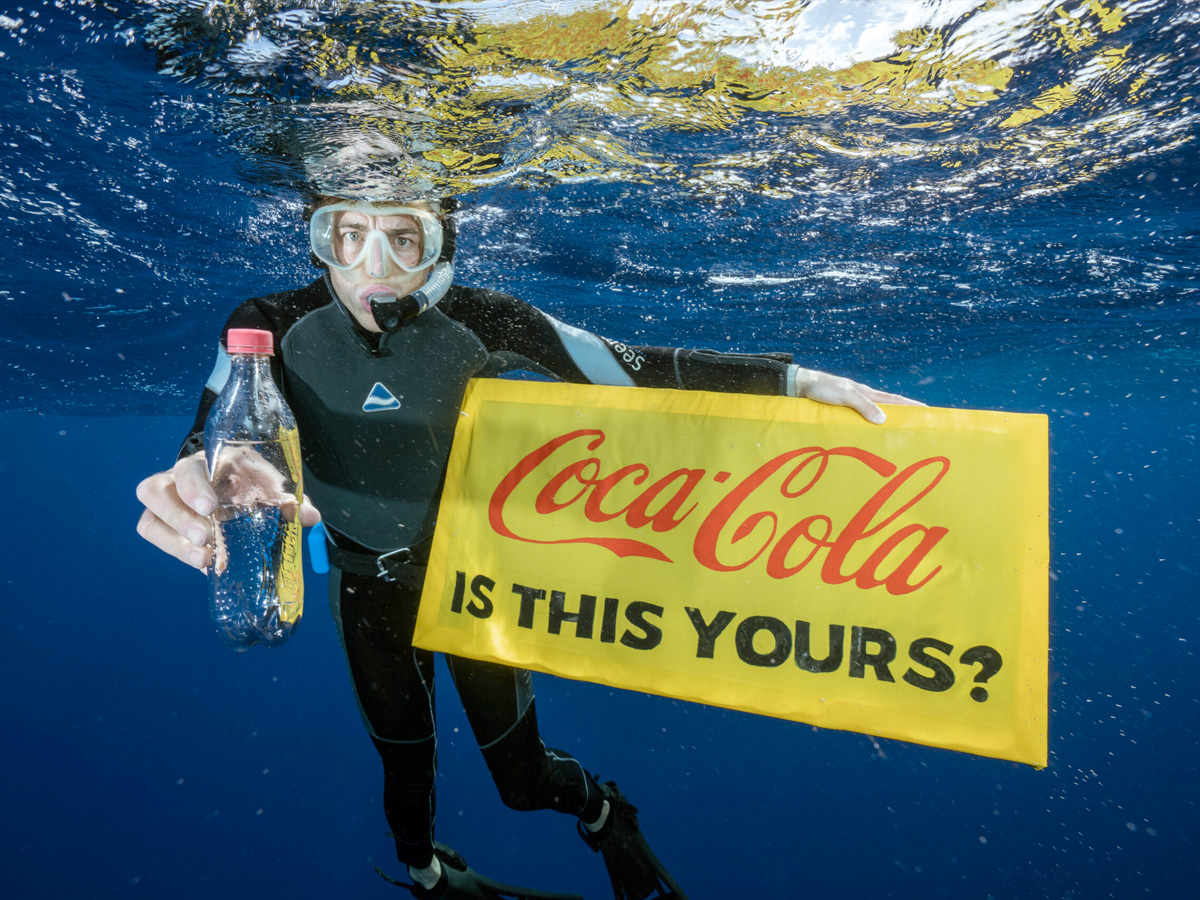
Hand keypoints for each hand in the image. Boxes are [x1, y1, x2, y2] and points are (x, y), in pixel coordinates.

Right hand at [136, 450, 320, 569]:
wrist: (234, 479)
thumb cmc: (252, 480)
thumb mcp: (270, 485)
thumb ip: (288, 500)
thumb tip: (309, 517)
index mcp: (207, 462)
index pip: (188, 469)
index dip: (194, 488)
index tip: (210, 508)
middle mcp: (177, 478)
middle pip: (153, 491)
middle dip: (178, 517)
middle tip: (206, 538)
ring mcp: (167, 502)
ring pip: (149, 519)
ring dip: (173, 542)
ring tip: (204, 558)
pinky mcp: (163, 524)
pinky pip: (155, 536)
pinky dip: (177, 552)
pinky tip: (204, 564)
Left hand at [792, 367, 924, 424]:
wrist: (801, 386)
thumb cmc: (823, 388)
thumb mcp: (845, 395)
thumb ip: (863, 405)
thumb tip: (884, 420)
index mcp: (868, 393)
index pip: (895, 401)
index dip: (912, 406)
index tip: (929, 412)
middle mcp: (864, 399)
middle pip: (889, 408)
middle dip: (904, 417)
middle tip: (918, 428)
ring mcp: (854, 406)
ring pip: (876, 416)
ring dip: (887, 424)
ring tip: (897, 436)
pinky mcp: (843, 412)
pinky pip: (861, 421)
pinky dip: (870, 427)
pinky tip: (870, 436)